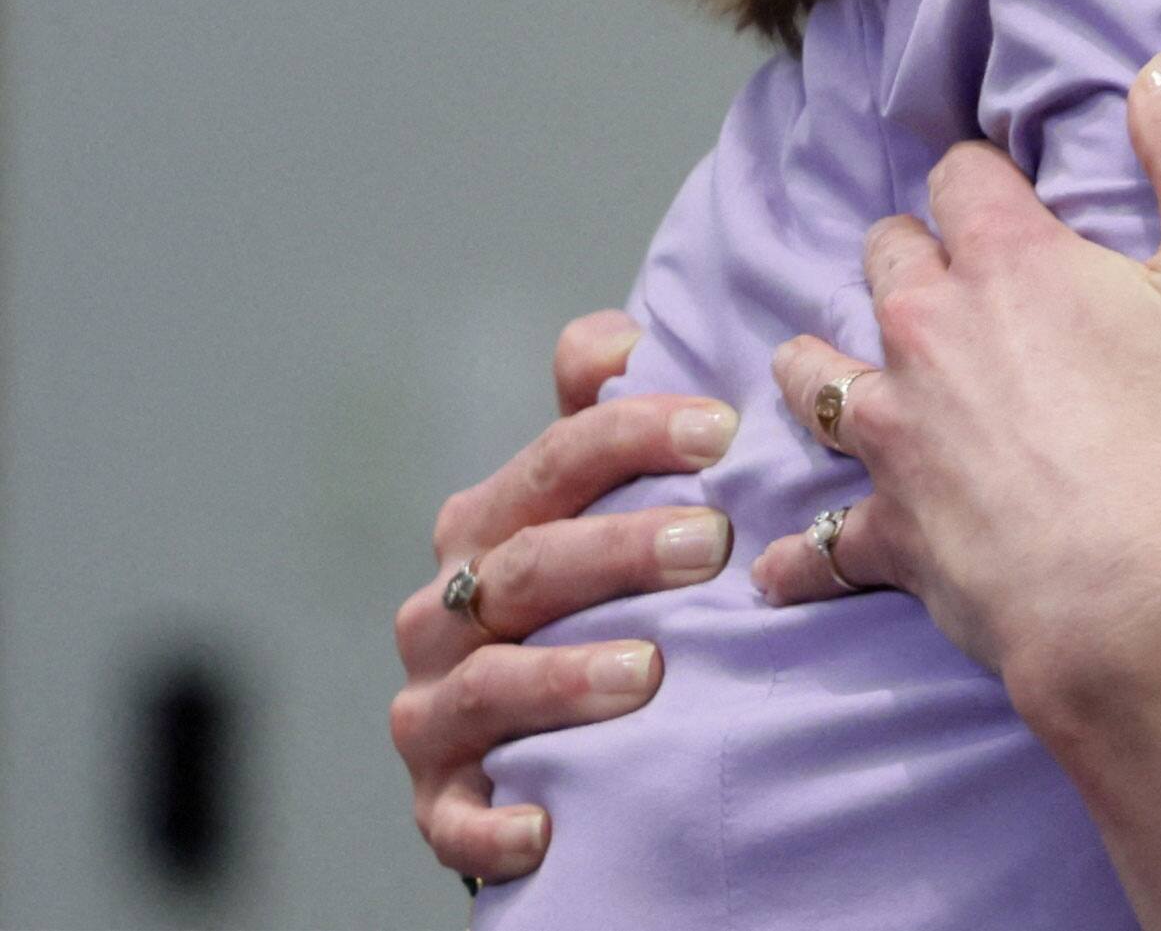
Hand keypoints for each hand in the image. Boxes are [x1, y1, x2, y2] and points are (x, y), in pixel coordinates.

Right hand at [387, 310, 740, 883]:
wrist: (522, 727)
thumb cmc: (578, 592)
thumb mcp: (587, 501)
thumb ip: (599, 417)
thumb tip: (617, 339)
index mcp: (491, 521)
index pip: (560, 458)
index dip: (634, 433)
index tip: (721, 429)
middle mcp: (449, 606)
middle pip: (530, 563)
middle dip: (620, 549)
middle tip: (711, 544)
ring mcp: (436, 702)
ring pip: (489, 681)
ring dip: (564, 677)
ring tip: (648, 672)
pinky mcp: (438, 796)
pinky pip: (453, 817)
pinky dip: (491, 824)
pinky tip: (545, 825)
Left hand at [751, 51, 1160, 736]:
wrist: (1142, 604)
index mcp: (1008, 262)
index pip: (962, 174)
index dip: (984, 179)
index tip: (1005, 196)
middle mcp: (928, 334)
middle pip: (882, 261)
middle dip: (907, 259)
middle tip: (942, 283)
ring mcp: (895, 437)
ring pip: (813, 378)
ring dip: (819, 370)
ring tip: (830, 376)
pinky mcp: (889, 534)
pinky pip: (816, 542)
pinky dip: (799, 553)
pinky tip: (779, 564)